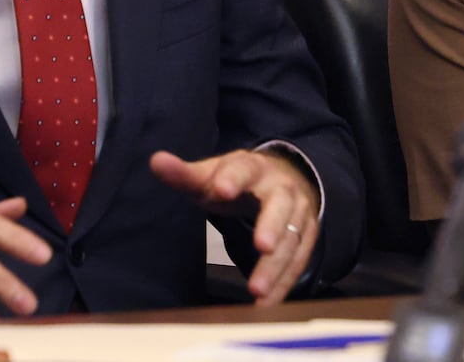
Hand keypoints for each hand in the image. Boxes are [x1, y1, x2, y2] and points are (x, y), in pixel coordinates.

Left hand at [150, 149, 319, 304]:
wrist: (281, 178)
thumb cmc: (238, 181)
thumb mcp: (212, 174)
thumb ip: (184, 174)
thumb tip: (156, 161)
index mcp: (253, 168)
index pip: (243, 169)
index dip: (233, 179)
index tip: (221, 190)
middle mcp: (281, 187)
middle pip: (280, 205)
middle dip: (272, 226)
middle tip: (262, 245)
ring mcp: (298, 211)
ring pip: (292, 237)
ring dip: (277, 265)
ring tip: (258, 291)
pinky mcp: (307, 233)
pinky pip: (298, 259)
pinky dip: (284, 283)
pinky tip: (267, 303)